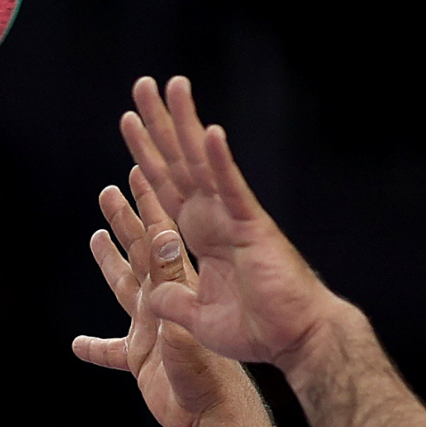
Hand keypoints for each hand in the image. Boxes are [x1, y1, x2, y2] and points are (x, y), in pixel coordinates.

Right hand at [73, 183, 240, 426]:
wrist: (219, 419)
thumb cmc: (211, 377)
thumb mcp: (188, 326)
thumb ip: (172, 285)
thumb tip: (161, 239)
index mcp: (178, 289)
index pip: (159, 236)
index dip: (148, 204)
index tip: (138, 172)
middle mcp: (164, 302)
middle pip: (139, 253)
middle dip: (125, 222)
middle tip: (108, 192)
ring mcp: (153, 330)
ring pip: (125, 289)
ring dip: (110, 265)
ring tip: (95, 239)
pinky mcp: (143, 361)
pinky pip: (114, 352)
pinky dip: (96, 348)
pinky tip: (78, 344)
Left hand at [107, 75, 343, 374]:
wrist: (296, 341)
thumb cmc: (258, 329)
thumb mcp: (198, 318)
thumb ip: (173, 302)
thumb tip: (150, 296)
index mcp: (201, 236)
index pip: (164, 188)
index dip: (145, 156)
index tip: (129, 123)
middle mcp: (214, 218)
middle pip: (178, 163)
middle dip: (159, 125)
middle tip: (142, 85)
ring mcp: (233, 218)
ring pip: (201, 163)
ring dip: (185, 124)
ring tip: (171, 85)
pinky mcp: (252, 227)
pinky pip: (231, 189)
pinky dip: (219, 160)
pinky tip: (207, 130)